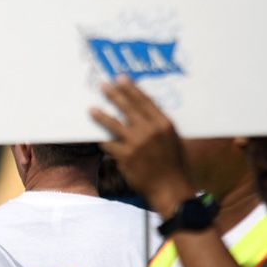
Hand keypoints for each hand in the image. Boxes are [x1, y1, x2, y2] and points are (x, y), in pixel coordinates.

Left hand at [88, 76, 196, 215]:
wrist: (170, 188)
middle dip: (114, 94)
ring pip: (113, 124)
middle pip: (127, 107)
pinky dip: (103, 140)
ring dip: (101, 115)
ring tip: (91, 109)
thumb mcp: (173, 139)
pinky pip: (109, 144)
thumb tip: (144, 113)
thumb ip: (158, 125)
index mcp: (164, 123)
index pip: (144, 100)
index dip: (131, 88)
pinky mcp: (125, 156)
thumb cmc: (175, 164)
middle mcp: (149, 130)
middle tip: (103, 85)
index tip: (121, 78)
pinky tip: (96, 136)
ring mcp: (136, 143)